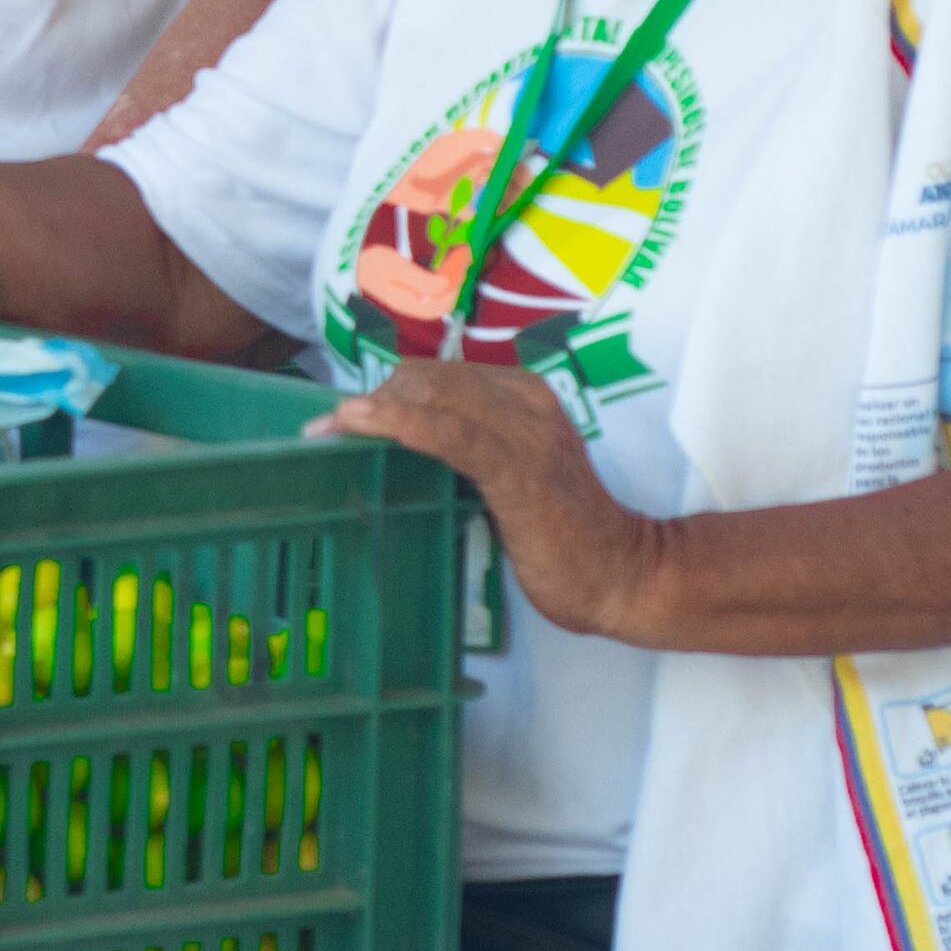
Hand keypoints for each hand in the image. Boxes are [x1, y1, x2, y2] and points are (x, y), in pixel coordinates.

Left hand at [313, 361, 664, 639]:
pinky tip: (362, 425)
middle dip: (373, 400)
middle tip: (330, 433)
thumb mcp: (508, 475)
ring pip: (432, 396)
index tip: (345, 420)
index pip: (438, 375)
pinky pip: (449, 433)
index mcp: (522, 395)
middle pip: (427, 378)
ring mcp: (524, 432)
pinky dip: (399, 424)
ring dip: (373, 410)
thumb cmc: (559, 533)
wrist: (620, 575)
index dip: (387, 392)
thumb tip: (400, 445)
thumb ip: (468, 449)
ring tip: (330, 431)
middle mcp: (524, 400)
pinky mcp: (519, 469)